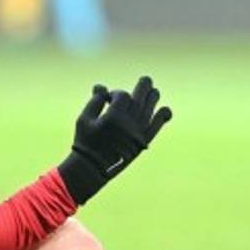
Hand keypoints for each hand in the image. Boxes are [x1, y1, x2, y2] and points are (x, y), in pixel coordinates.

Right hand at [58, 76, 172, 204]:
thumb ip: (94, 101)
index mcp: (113, 117)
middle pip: (141, 97)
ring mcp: (138, 132)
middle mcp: (128, 123)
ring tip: (153, 92)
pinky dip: (162, 116)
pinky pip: (157, 126)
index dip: (117, 93)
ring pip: (150, 109)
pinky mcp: (143, 142)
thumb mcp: (84, 119)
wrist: (94, 168)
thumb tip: (102, 87)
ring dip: (153, 98)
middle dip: (144, 86)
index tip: (110, 99)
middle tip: (145, 81)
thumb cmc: (86, 141)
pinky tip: (165, 110)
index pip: (123, 96)